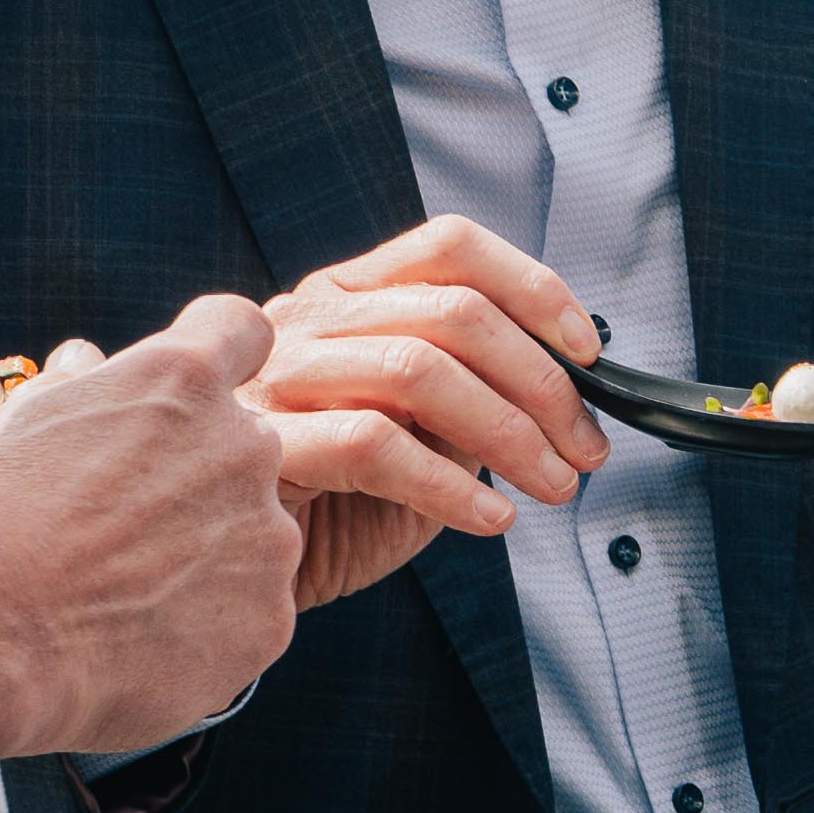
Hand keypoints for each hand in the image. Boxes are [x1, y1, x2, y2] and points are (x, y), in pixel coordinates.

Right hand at [0, 296, 304, 757]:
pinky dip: (209, 631)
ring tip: (125, 600)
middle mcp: (242, 446)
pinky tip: (143, 645)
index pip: (241, 332)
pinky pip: (251, 614)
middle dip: (200, 481)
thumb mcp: (17, 426)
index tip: (192, 398)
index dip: (219, 360)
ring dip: (208, 560)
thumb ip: (75, 386)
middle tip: (127, 531)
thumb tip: (85, 361)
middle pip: (244, 450)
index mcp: (180, 381)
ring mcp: (266, 537)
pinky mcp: (270, 618)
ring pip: (252, 539)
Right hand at [257, 212, 601, 608]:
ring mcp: (281, 375)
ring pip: (419, 370)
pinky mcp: (265, 443)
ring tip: (553, 488)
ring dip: (510, 435)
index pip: (449, 246)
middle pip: (452, 310)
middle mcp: (311, 317)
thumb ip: (470, 401)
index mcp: (349, 296)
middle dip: (542, 382)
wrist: (225, 566)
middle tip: (586, 449)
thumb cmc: (330, 504)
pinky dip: (450, 486)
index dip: (533, 286)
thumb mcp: (416, 439)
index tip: (588, 349)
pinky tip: (490, 519)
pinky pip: (374, 444)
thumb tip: (569, 395)